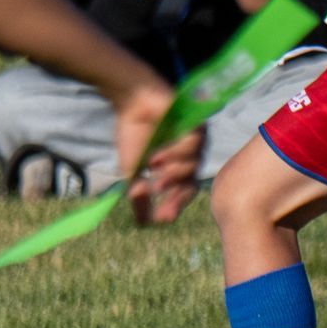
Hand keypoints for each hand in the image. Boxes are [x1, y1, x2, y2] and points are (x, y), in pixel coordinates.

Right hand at [114, 84, 201, 225]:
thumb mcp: (133, 171)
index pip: (183, 192)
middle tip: (160, 202)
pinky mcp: (196, 124)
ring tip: (152, 171)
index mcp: (177, 167)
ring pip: (193, 166)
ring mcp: (194, 141)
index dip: (174, 206)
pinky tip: (157, 156)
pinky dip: (174, 153)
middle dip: (175, 194)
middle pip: (192, 183)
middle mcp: (189, 156)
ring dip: (172, 172)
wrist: (130, 103)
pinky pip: (192, 146)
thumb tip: (144, 224)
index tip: (161, 219)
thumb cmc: (133, 133)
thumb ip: (139, 196)